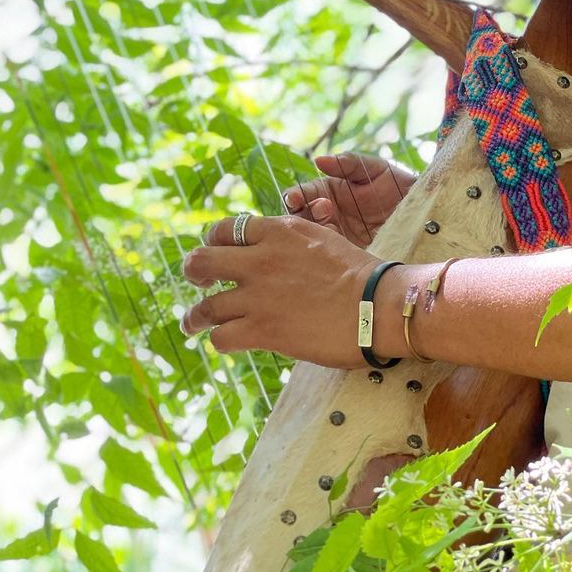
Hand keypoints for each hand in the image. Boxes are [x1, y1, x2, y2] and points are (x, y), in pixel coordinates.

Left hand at [180, 214, 401, 367]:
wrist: (379, 305)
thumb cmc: (362, 275)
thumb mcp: (324, 239)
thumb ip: (295, 241)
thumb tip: (285, 246)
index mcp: (278, 231)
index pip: (225, 229)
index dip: (214, 242)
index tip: (216, 254)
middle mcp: (261, 259)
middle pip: (202, 260)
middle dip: (194, 272)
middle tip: (198, 283)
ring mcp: (258, 295)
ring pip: (205, 306)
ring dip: (195, 317)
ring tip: (192, 324)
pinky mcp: (262, 329)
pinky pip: (221, 336)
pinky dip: (220, 340)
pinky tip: (226, 342)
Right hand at [281, 153, 415, 247]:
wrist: (424, 212)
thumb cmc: (398, 185)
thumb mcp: (375, 169)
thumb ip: (348, 163)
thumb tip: (319, 160)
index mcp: (328, 192)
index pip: (302, 195)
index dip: (294, 197)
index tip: (294, 199)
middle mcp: (328, 216)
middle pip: (300, 219)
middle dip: (303, 216)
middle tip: (322, 209)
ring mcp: (337, 237)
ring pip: (312, 239)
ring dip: (315, 232)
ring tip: (333, 225)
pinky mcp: (349, 255)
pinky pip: (332, 255)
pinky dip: (330, 251)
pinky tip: (339, 244)